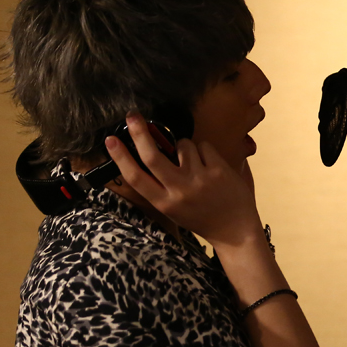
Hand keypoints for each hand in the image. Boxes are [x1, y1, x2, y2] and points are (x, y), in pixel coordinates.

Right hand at [105, 115, 262, 248]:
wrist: (236, 230)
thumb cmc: (201, 217)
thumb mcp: (173, 208)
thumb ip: (159, 186)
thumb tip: (145, 153)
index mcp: (164, 203)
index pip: (136, 177)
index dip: (120, 157)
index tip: (110, 140)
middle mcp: (179, 191)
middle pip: (152, 156)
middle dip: (140, 132)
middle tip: (133, 116)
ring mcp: (200, 179)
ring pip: (182, 145)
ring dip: (184, 146)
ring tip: (193, 162)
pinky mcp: (218, 170)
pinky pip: (203, 146)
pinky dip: (203, 151)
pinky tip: (210, 165)